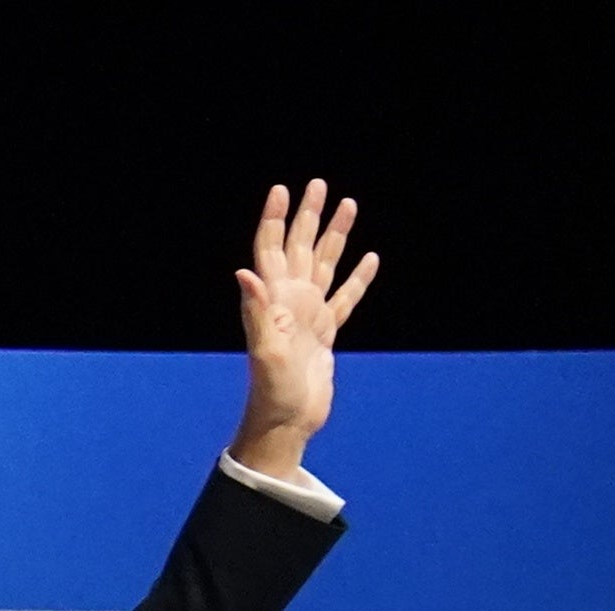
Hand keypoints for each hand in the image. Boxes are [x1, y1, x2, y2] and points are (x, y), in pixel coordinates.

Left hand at [231, 179, 376, 479]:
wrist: (286, 424)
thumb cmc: (272, 394)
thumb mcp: (264, 352)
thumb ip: (257, 311)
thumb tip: (244, 273)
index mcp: (275, 302)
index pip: (271, 249)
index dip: (275, 219)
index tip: (282, 189)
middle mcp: (290, 303)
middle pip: (299, 248)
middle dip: (307, 215)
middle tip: (317, 184)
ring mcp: (309, 317)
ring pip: (324, 265)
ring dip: (334, 236)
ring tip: (348, 204)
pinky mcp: (326, 334)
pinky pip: (346, 298)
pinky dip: (357, 277)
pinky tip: (370, 258)